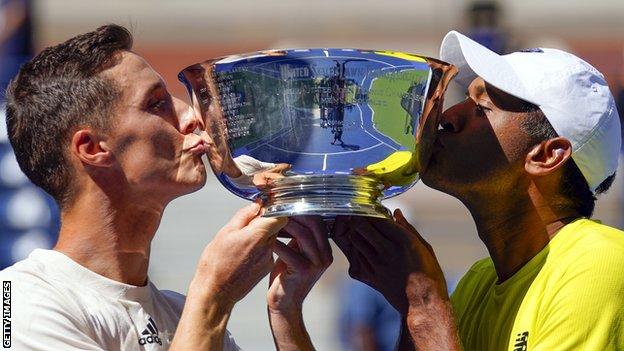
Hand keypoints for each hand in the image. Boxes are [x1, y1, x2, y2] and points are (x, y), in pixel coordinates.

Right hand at [191, 202, 287, 306]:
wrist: (215, 293)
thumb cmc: (215, 263)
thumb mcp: (225, 232)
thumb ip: (244, 216)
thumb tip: (257, 205)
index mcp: (258, 236)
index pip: (280, 215)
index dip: (274, 209)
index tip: (263, 207)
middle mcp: (267, 248)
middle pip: (276, 226)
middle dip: (264, 221)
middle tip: (246, 224)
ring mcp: (268, 259)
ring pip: (271, 238)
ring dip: (260, 235)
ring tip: (241, 242)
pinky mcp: (266, 268)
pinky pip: (267, 250)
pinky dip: (258, 248)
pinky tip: (243, 254)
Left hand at [267, 216, 332, 312]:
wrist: (284, 303)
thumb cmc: (287, 274)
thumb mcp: (297, 251)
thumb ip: (298, 234)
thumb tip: (288, 209)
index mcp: (325, 248)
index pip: (318, 220)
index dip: (301, 209)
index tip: (284, 203)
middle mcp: (325, 255)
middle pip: (313, 224)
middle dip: (294, 213)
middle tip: (276, 208)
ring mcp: (317, 264)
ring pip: (303, 235)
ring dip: (284, 225)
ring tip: (270, 220)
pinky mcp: (304, 272)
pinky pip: (289, 250)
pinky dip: (276, 242)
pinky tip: (265, 239)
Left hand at [332, 209, 446, 313]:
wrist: (423, 305)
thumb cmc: (429, 274)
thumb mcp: (424, 247)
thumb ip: (407, 228)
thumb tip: (396, 212)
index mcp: (403, 240)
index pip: (377, 217)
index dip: (372, 210)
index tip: (372, 208)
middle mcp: (387, 251)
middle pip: (361, 226)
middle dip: (358, 218)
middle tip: (360, 215)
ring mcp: (376, 264)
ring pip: (354, 239)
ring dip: (355, 232)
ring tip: (361, 230)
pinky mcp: (369, 276)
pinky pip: (355, 256)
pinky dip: (357, 249)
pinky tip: (364, 249)